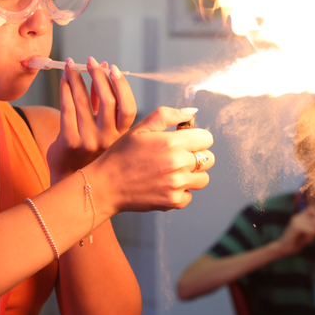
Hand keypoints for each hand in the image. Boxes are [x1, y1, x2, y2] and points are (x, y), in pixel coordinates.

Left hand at [47, 57, 136, 179]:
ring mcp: (89, 141)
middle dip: (98, 76)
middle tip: (91, 61)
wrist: (75, 185)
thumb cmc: (91, 154)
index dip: (122, 85)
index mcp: (122, 136)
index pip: (128, 107)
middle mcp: (108, 139)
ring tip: (72, 66)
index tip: (113, 68)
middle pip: (108, 101)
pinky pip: (67, 109)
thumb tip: (105, 69)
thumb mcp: (106, 132)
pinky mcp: (69, 142)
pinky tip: (63, 81)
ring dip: (77, 79)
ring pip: (83, 102)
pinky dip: (65, 91)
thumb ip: (104, 104)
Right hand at [88, 106, 214, 213]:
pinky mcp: (173, 202)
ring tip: (171, 171)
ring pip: (203, 179)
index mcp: (171, 143)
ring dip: (192, 174)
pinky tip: (165, 184)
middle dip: (196, 155)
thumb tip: (191, 112)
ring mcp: (177, 185)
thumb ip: (168, 116)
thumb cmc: (121, 155)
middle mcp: (178, 165)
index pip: (207, 138)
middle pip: (209, 159)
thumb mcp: (141, 128)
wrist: (106, 185)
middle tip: (177, 155)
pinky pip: (190, 196)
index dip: (196, 137)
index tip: (184, 140)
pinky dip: (181, 191)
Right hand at [274, 207, 314, 256]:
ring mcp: (296, 220)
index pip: (312, 208)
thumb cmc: (296, 242)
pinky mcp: (295, 227)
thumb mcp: (308, 234)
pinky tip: (304, 240)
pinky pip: (310, 230)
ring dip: (314, 233)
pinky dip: (310, 236)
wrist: (283, 248)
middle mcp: (298, 216)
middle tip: (312, 235)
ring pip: (314, 224)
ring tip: (307, 239)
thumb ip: (314, 227)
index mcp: (300, 216)